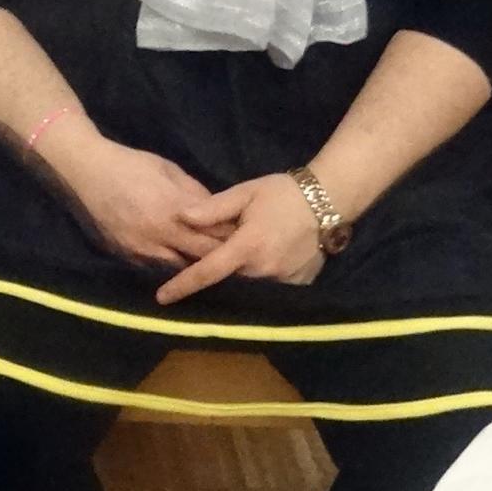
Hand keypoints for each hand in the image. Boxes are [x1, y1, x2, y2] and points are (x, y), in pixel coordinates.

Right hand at [38, 127, 227, 273]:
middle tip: (233, 257)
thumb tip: (217, 210)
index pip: (213, 238)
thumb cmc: (132, 164)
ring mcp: (140, 250)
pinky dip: (169, 264)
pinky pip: (155, 267)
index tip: (245, 239)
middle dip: (217, 258)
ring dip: (193, 265)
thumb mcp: (170, 171)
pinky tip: (177, 259)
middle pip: (199, 259)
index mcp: (174, 212)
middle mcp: (159, 237)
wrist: (87, 172)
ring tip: (207, 261)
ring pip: (178, 268)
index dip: (231, 241)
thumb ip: (196, 194)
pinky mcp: (125, 255)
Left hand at [152, 171, 328, 304]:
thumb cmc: (283, 193)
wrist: (330, 199)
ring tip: (233, 271)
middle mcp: (263, 269)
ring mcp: (283, 280)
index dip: (182, 285)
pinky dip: (260, 281)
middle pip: (227, 282)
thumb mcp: (246, 193)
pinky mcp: (299, 284)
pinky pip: (271, 288)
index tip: (161, 297)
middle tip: (201, 270)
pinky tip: (260, 269)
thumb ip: (213, 208)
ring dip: (237, 281)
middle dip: (213, 279)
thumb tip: (181, 217)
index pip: (207, 271)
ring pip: (248, 287)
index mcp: (247, 246)